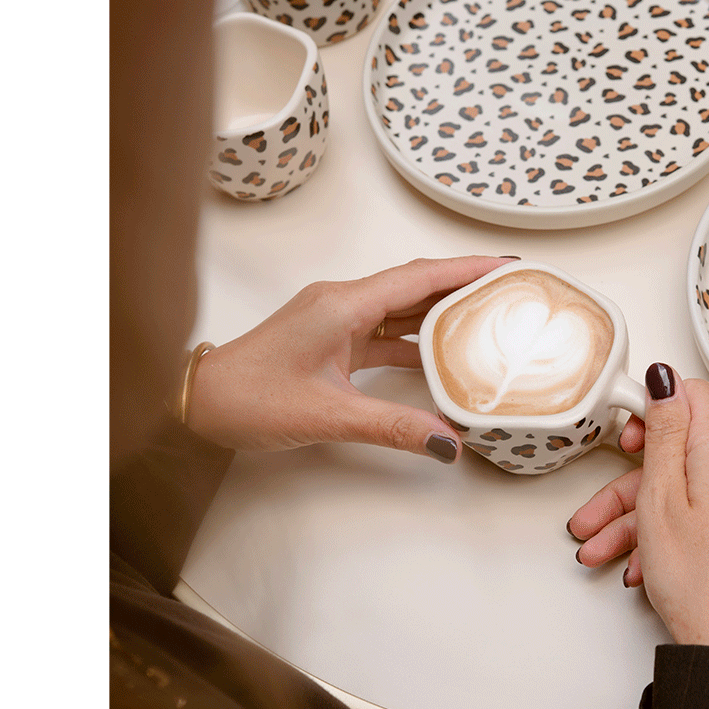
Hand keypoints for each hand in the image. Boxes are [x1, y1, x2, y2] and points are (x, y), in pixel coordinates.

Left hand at [186, 256, 513, 459]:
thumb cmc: (248, 397)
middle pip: (416, 287)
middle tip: (511, 289)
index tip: (508, 265)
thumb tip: (448, 443)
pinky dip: (415, 342)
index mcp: (343, 304)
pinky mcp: (331, 341)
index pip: (419, 278)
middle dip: (463, 286)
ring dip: (442, 313)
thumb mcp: (329, 415)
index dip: (466, 270)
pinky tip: (443, 356)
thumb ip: (394, 428)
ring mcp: (335, 321)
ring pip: (401, 310)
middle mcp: (342, 303)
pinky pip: (384, 333)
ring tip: (488, 318)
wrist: (198, 402)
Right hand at [568, 364, 708, 660]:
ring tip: (597, 550)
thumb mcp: (661, 496)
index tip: (622, 436)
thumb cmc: (701, 582)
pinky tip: (637, 565)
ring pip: (683, 489)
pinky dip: (664, 532)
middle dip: (628, 481)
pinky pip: (700, 514)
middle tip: (594, 508)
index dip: (650, 410)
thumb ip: (663, 432)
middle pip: (679, 451)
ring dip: (636, 516)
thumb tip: (664, 380)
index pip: (689, 396)